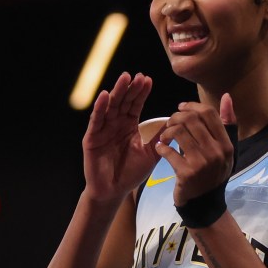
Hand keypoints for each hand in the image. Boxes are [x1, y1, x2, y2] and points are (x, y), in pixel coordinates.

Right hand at [81, 72, 158, 203]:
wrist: (113, 191)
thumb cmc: (130, 173)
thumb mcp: (151, 154)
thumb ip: (160, 138)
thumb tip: (176, 123)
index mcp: (128, 126)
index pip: (135, 105)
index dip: (141, 93)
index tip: (148, 80)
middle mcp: (115, 124)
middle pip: (123, 102)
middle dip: (131, 88)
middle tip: (138, 76)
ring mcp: (102, 130)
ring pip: (110, 107)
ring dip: (117, 92)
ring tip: (124, 78)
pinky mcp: (91, 138)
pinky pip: (96, 121)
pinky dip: (100, 108)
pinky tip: (105, 95)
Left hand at [154, 93, 236, 205]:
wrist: (205, 203)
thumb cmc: (213, 173)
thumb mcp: (225, 150)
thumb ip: (226, 124)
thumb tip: (227, 96)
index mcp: (226, 144)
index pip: (208, 113)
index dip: (191, 106)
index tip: (180, 108)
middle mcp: (216, 152)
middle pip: (191, 119)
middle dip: (176, 117)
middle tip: (169, 123)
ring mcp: (201, 163)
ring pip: (178, 131)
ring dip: (167, 131)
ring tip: (165, 136)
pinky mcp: (186, 173)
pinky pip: (168, 152)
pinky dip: (161, 147)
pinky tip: (160, 149)